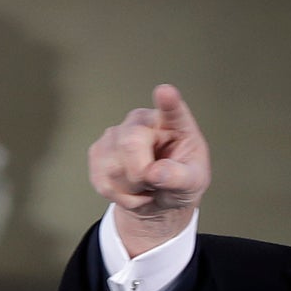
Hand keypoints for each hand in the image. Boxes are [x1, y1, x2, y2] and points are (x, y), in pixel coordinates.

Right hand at [89, 84, 210, 256]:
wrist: (159, 198)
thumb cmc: (180, 181)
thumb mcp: (193, 182)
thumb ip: (180, 177)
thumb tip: (156, 172)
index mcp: (172, 122)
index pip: (171, 109)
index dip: (168, 101)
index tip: (166, 92)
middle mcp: (141, 121)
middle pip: (130, 144)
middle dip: (141, 175)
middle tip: (155, 181)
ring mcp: (115, 133)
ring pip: (113, 168)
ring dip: (132, 189)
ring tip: (146, 185)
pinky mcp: (98, 152)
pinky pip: (103, 181)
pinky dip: (120, 196)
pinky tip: (132, 189)